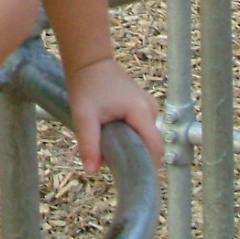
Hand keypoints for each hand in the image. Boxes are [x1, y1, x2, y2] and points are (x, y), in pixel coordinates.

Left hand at [67, 57, 162, 172]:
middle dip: (135, 155)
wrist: (89, 62)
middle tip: (111, 157)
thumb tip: (91, 171)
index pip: (155, 147)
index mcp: (141, 111)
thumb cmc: (87, 86)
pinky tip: (113, 133)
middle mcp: (151, 108)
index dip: (146, 165)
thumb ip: (89, 143)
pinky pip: (142, 129)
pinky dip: (131, 136)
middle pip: (152, 145)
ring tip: (109, 141)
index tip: (130, 177)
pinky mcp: (144, 107)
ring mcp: (149, 106)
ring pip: (146, 138)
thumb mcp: (83, 116)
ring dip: (132, 145)